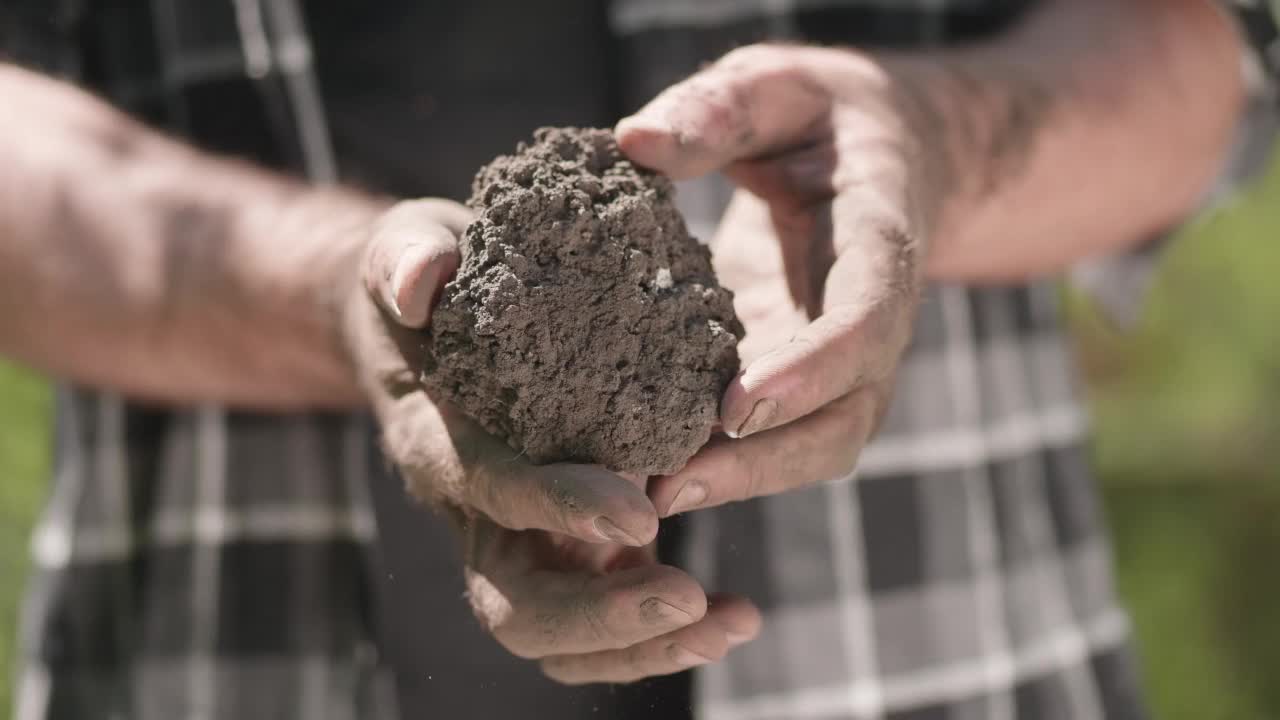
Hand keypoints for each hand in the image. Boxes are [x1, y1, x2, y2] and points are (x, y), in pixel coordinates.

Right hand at [341, 200, 760, 681]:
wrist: (423, 327)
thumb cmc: (430, 277)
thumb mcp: (407, 242)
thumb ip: (410, 254)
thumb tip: (420, 285)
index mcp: (437, 442)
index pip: (492, 489)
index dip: (560, 505)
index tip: (638, 512)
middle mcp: (473, 512)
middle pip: (516, 606)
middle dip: (602, 615)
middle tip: (690, 595)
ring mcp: (517, 539)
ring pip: (561, 634)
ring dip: (643, 644)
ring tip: (732, 622)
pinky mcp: (561, 544)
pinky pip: (601, 611)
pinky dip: (660, 629)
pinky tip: (733, 615)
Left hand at [616, 44, 934, 514]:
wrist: (879, 155)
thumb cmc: (822, 116)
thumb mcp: (777, 86)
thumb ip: (719, 109)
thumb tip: (634, 142)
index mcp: (879, 244)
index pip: (865, 321)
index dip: (811, 370)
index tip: (736, 405)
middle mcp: (871, 323)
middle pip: (844, 418)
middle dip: (763, 461)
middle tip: (670, 485)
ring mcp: (838, 364)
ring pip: (812, 448)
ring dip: (737, 482)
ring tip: (644, 499)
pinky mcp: (795, 379)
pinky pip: (770, 439)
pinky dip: (716, 463)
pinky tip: (640, 473)